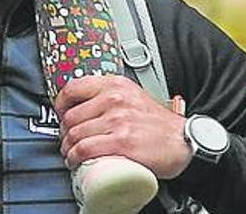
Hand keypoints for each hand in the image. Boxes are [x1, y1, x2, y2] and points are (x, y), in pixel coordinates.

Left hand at [56, 75, 190, 179]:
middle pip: (71, 115)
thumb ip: (109, 95)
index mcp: (115, 85)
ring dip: (67, 147)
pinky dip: (75, 157)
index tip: (60, 115)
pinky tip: (76, 160)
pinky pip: (85, 149)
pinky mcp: (121, 143)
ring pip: (75, 134)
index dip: (60, 105)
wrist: (185, 141)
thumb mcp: (132, 96)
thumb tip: (83, 104)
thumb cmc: (159, 123)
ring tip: (70, 153)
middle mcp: (114, 99)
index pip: (72, 89)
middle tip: (67, 140)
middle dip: (64, 131)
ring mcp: (117, 121)